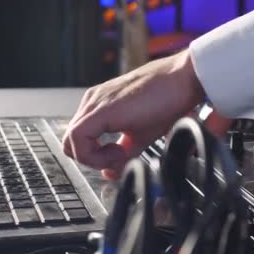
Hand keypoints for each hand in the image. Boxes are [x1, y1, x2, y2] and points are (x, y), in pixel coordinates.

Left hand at [62, 49, 232, 178]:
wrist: (183, 79)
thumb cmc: (168, 100)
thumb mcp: (142, 133)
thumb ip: (123, 153)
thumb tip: (110, 173)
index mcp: (100, 105)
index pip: (80, 140)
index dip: (95, 157)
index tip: (119, 158)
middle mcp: (92, 102)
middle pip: (71, 143)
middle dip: (92, 159)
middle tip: (119, 158)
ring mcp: (94, 103)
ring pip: (70, 142)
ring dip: (94, 158)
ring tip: (121, 154)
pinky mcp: (100, 109)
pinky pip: (77, 139)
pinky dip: (93, 155)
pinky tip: (118, 152)